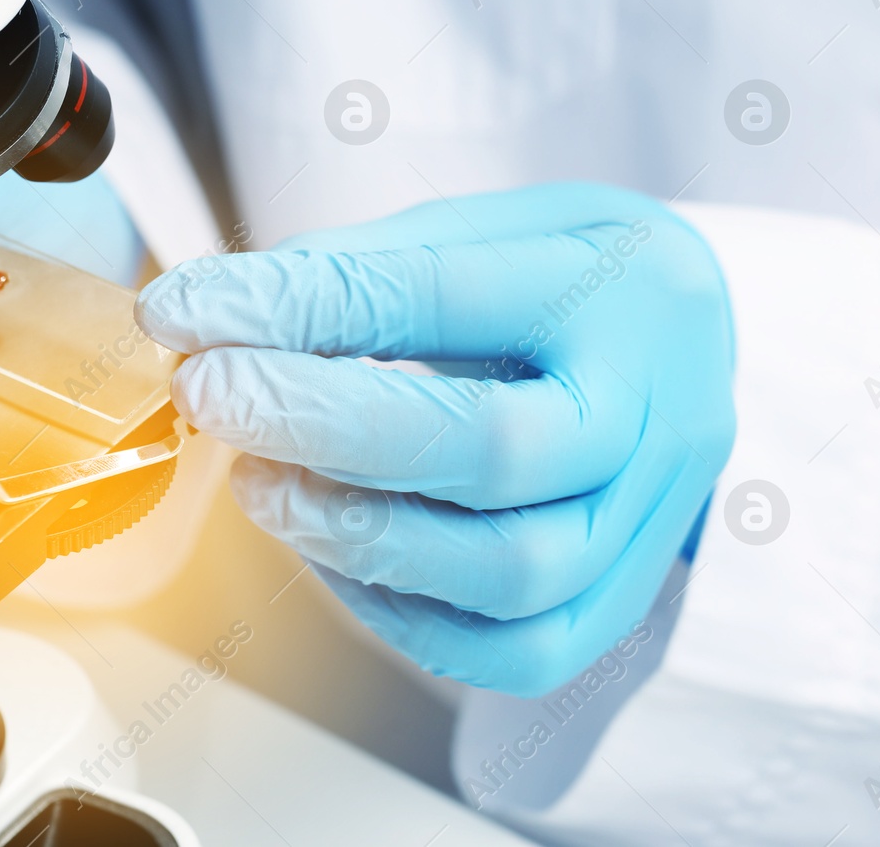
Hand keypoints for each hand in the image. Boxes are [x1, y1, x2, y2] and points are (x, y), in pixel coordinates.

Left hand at [134, 183, 734, 695]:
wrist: (689, 345)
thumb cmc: (573, 279)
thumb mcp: (482, 230)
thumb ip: (357, 275)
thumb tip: (208, 319)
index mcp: (629, 289)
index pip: (449, 297)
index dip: (304, 310)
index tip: (190, 313)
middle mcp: (662, 410)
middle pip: (498, 450)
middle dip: (329, 428)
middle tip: (215, 397)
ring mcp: (656, 519)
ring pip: (515, 573)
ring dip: (360, 535)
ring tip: (268, 483)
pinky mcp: (625, 600)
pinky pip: (520, 649)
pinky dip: (408, 615)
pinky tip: (342, 557)